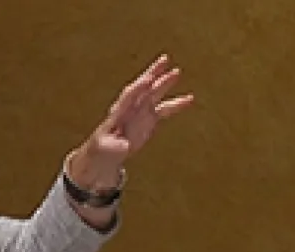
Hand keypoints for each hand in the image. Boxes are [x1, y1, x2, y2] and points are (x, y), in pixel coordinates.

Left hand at [69, 54, 194, 189]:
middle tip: (163, 60)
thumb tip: (123, 146)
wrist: (108, 149)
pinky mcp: (150, 117)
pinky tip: (190, 98)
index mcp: (119, 112)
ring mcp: (141, 110)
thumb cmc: (103, 147)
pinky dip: (177, 103)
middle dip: (152, 73)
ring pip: (155, 92)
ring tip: (177, 71)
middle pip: (143, 86)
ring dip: (165, 82)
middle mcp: (131, 107)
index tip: (148, 79)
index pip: (128, 96)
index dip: (138, 88)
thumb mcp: (105, 148)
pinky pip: (166, 108)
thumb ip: (114, 146)